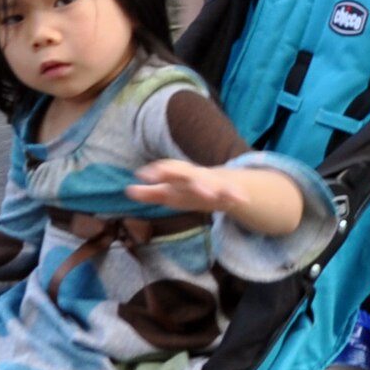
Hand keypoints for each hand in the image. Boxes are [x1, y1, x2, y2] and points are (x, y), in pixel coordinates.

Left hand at [128, 158, 250, 217]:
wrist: (225, 186)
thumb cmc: (190, 191)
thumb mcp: (170, 193)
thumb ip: (151, 192)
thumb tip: (128, 190)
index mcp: (181, 176)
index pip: (168, 169)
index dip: (156, 171)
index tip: (142, 175)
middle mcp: (196, 176)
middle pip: (185, 173)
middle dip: (175, 173)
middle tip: (159, 175)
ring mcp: (213, 183)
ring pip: (209, 183)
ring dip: (208, 186)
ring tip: (207, 193)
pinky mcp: (228, 192)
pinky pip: (232, 193)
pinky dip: (236, 195)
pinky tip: (241, 200)